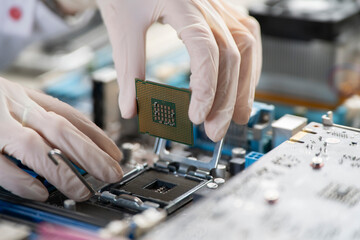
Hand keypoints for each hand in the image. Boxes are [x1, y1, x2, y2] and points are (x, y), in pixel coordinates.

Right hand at [0, 77, 122, 201]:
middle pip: (61, 131)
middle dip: (91, 155)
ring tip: (84, 190)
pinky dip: (22, 180)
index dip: (97, 135)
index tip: (116, 152)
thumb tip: (78, 131)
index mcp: (25, 97)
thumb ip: (41, 110)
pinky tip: (41, 192)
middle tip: (112, 174)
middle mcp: (13, 107)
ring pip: (36, 147)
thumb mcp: (14, 96)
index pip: (69, 115)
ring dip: (64, 171)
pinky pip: (0, 165)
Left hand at [97, 0, 261, 141]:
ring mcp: (217, 4)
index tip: (197, 117)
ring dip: (244, 84)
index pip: (206, 50)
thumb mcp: (121, 24)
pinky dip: (246, 64)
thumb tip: (131, 107)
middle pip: (233, 52)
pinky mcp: (219, 8)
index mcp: (182, 2)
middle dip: (227, 97)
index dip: (206, 87)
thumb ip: (129, 67)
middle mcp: (207, 2)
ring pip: (246, 44)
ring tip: (236, 114)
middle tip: (215, 129)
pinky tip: (240, 83)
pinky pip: (244, 35)